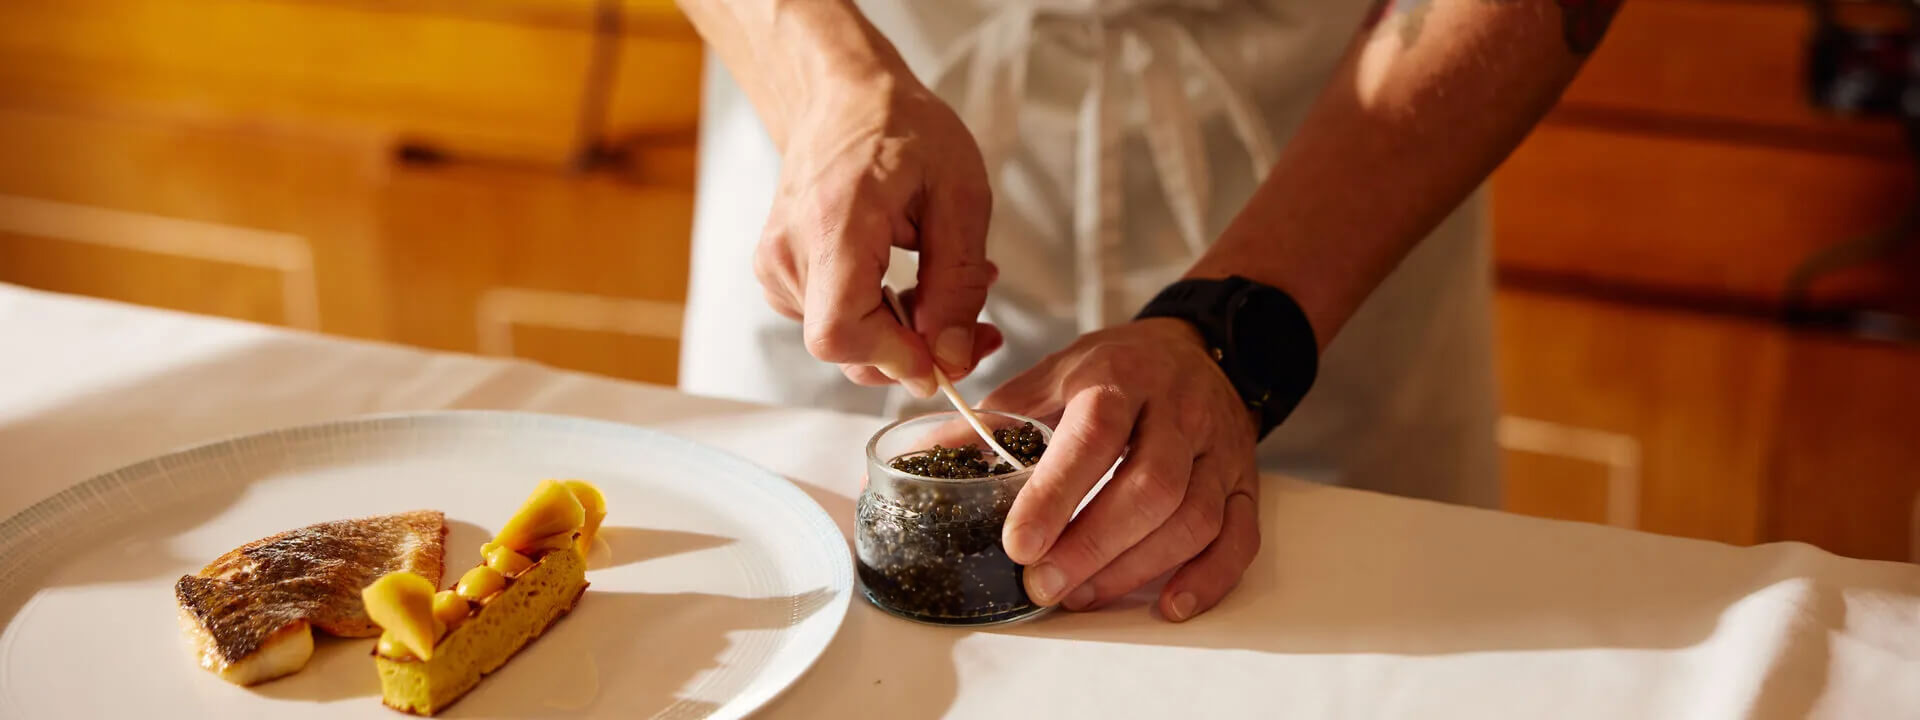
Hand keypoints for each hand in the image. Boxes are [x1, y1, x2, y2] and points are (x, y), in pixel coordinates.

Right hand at [755, 65, 1001, 395]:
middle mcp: (787, 253)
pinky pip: (834, 320)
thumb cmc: (901, 128)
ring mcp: (776, 266)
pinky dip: (880, 317)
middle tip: (976, 330)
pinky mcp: (780, 274)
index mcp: (832, 225)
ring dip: (904, 333)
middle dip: (915, 352)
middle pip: (845, 346)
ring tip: (945, 288)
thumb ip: (957, 283)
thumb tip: (950, 357)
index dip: (894, 359)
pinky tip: (909, 285)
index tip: (946, 358)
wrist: (843, 97)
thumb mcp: (959, 196)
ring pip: (845, 340)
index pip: (840, 331)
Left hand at [982, 318, 1261, 620]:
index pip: (1095, 435)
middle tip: (1044, 584)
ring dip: (1135, 567)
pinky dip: (1207, 578)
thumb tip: (918, 457)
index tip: (1018, 542)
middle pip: (1150, 487)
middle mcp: (1178, 411)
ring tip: (1082, 594)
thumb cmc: (1116, 370)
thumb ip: (996, 419)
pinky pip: (1239, 537)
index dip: (1056, 493)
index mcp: (1120, 377)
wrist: (1198, 348)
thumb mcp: (1054, 372)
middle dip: (1093, 545)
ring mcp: (1218, 449)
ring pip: (1193, 518)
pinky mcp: (1245, 482)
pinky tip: (1168, 604)